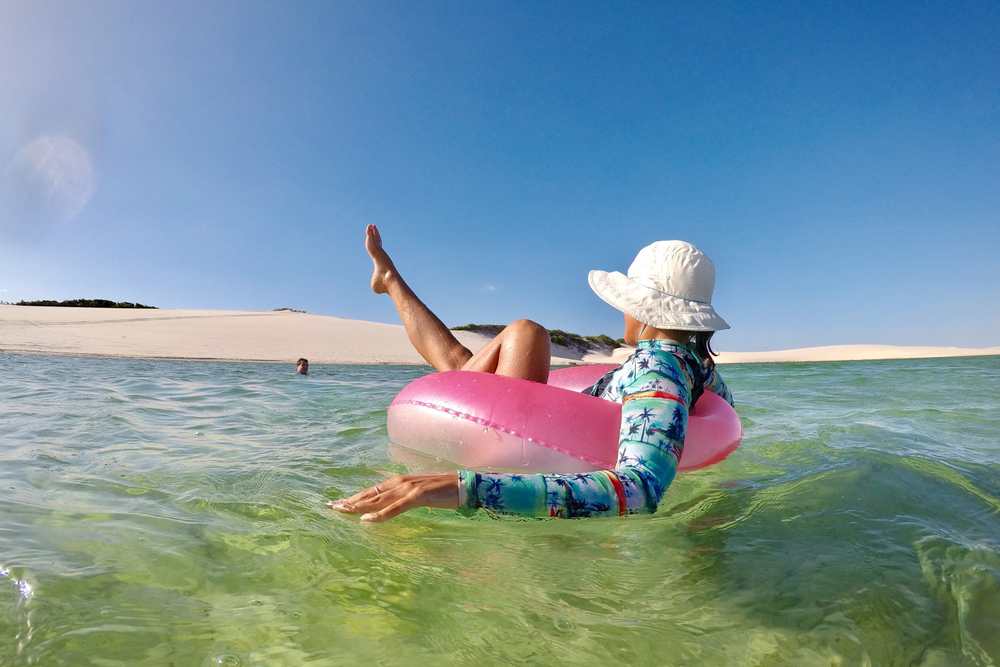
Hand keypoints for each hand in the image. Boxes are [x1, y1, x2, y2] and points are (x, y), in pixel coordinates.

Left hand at [327, 473, 459, 521]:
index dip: (353, 497)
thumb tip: (389, 505)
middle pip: (369, 493)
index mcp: (398, 481)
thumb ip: (402, 497)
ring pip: (377, 499)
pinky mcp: (418, 497)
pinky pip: (395, 508)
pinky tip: (368, 520)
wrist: (463, 485)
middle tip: (331, 507)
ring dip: (359, 506)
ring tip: (342, 511)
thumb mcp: (417, 494)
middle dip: (349, 501)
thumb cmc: (442, 491)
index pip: (370, 490)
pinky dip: (380, 514)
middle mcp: (399, 482)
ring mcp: (408, 489)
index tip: (336, 503)